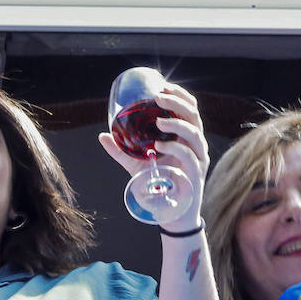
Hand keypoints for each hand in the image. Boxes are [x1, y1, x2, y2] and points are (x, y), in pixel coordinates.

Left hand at [98, 84, 208, 226]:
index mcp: (184, 137)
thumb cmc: (157, 186)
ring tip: (158, 121)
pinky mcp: (196, 174)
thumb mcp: (136, 165)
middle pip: (193, 115)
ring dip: (176, 124)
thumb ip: (121, 150)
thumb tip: (103, 136)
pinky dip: (174, 148)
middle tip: (158, 96)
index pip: (189, 109)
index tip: (162, 85)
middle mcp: (195, 145)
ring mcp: (198, 159)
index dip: (179, 95)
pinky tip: (159, 145)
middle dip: (177, 102)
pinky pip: (189, 156)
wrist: (171, 214)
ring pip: (194, 133)